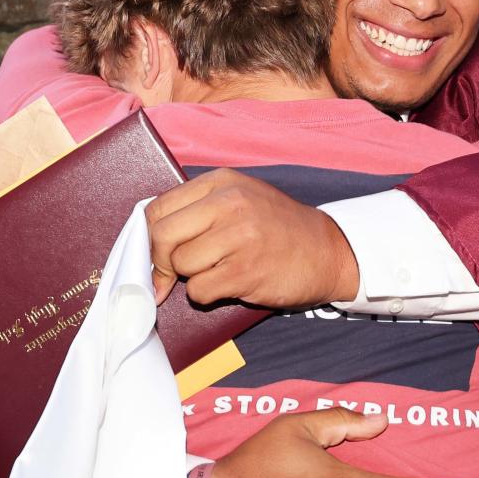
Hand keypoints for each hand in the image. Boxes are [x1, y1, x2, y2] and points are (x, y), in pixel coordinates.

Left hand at [146, 168, 359, 307]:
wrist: (328, 251)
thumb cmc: (278, 228)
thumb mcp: (241, 200)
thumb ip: (198, 210)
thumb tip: (150, 242)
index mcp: (222, 182)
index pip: (158, 208)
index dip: (150, 237)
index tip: (160, 253)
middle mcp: (229, 203)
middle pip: (162, 236)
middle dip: (162, 261)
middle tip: (176, 272)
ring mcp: (239, 237)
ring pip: (179, 264)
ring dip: (191, 277)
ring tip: (219, 270)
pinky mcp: (246, 271)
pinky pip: (199, 290)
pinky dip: (207, 294)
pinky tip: (230, 284)